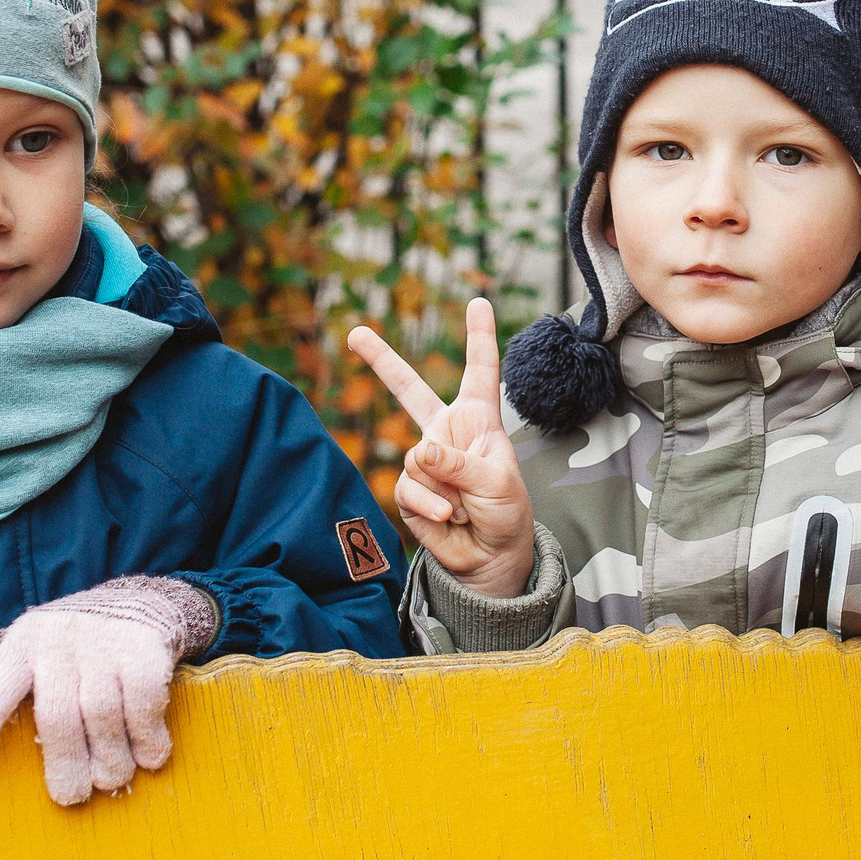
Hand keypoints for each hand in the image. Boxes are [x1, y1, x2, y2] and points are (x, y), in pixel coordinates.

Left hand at [0, 576, 215, 805]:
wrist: (139, 601)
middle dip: (65, 764)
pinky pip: (143, 704)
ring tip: (112, 778)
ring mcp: (104, 641)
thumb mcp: (36, 654)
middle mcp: (59, 639)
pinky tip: (149, 756)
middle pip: (57, 715)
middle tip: (72, 796)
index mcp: (23, 645)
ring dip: (111, 759)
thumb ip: (8, 691)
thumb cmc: (76, 649)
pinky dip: (147, 738)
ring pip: (102, 715)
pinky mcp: (145, 647)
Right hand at [347, 298, 534, 597]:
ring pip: (417, 458)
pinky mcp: (410, 488)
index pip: (480, 371)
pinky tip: (449, 517)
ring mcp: (426, 460)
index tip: (478, 302)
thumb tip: (419, 451)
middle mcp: (447, 433)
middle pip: (410, 390)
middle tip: (355, 333)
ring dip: (445, 487)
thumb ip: (458, 463)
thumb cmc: (505, 513)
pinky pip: (409, 487)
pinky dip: (430, 505)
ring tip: (466, 505)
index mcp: (479, 420)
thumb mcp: (496, 482)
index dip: (479, 336)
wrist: (489, 558)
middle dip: (381, 360)